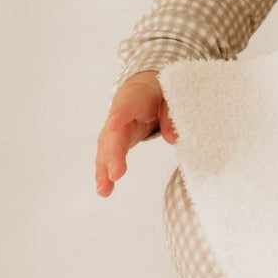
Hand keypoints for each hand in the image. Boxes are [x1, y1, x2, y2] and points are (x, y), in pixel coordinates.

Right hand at [94, 70, 177, 196]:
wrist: (144, 87)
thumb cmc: (159, 90)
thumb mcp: (171, 94)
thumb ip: (171, 114)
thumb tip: (174, 137)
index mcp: (135, 97)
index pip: (127, 105)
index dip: (120, 114)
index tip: (114, 123)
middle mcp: (119, 114)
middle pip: (114, 133)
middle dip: (113, 154)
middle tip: (115, 174)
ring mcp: (115, 129)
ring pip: (107, 148)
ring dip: (104, 169)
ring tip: (103, 189)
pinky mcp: (116, 141)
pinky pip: (109, 157)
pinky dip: (106, 173)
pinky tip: (104, 189)